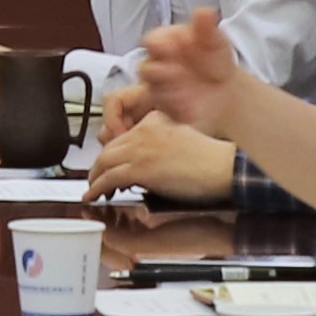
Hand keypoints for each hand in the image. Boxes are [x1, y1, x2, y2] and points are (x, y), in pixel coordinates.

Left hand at [87, 113, 238, 206]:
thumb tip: (145, 166)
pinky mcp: (139, 167)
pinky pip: (108, 178)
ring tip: (93, 189)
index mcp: (154, 120)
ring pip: (104, 162)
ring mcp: (140, 148)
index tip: (108, 165)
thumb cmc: (211, 160)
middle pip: (109, 148)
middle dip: (99, 166)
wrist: (222, 167)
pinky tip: (93, 195)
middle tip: (96, 179)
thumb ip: (159, 146)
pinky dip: (96, 188)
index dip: (112, 153)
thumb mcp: (180, 142)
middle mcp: (143, 130)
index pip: (122, 136)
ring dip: (95, 178)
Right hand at [129, 8, 255, 141]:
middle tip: (176, 73)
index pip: (150, 41)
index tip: (170, 48)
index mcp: (163, 43)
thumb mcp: (214, 40)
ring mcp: (161, 89)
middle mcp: (157, 66)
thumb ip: (206, 27)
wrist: (226, 86)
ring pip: (153, 92)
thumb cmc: (212, 57)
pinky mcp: (168, 109)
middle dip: (158, 72)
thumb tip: (204, 11)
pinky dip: (176, 112)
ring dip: (167, 93)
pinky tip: (191, 112)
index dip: (157, 45)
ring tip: (185, 95)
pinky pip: (166, 113)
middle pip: (145, 69)